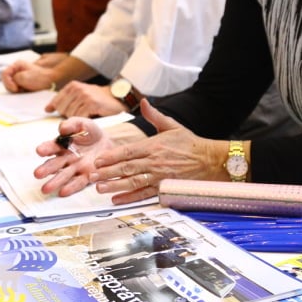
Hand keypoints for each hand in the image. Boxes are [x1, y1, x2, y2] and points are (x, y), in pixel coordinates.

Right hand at [1, 53, 65, 92]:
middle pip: (6, 80)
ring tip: (24, 90)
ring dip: (15, 90)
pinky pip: (16, 89)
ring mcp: (20, 77)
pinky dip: (19, 92)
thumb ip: (13, 79)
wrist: (52, 82)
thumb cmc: (39, 78)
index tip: (16, 88)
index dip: (8, 82)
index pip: (4, 74)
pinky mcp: (23, 84)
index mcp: (17, 65)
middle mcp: (17, 70)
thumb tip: (12, 84)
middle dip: (12, 87)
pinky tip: (25, 92)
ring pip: (11, 86)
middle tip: (20, 90)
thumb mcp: (24, 77)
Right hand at [32, 117, 113, 197]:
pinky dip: (71, 188)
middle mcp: (66, 158)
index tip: (39, 150)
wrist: (108, 142)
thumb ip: (72, 125)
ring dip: (55, 182)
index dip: (45, 148)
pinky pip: (78, 182)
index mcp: (62, 145)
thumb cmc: (90, 132)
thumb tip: (62, 128)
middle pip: (54, 164)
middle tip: (37, 174)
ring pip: (63, 176)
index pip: (52, 147)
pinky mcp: (87, 176)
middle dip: (46, 169)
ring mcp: (76, 168)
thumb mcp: (83, 124)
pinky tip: (63, 192)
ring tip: (45, 189)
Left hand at [47, 82, 122, 117]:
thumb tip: (47, 109)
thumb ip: (65, 100)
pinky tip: (91, 118)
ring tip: (87, 117)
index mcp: (73, 86)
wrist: (118, 98)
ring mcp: (84, 95)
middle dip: (69, 116)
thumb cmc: (99, 100)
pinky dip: (85, 121)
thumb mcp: (80, 96)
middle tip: (80, 116)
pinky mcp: (91, 103)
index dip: (55, 108)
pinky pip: (80, 117)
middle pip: (62, 110)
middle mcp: (77, 89)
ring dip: (78, 120)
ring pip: (71, 115)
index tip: (52, 112)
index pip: (57, 100)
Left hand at [88, 100, 224, 203]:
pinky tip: (117, 199)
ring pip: (133, 182)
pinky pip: (144, 194)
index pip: (127, 151)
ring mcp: (159, 176)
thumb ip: (154, 115)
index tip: (98, 160)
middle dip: (107, 173)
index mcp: (153, 146)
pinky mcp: (164, 188)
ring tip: (100, 189)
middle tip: (91, 176)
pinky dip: (130, 197)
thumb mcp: (172, 125)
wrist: (210, 160)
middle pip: (126, 168)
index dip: (111, 157)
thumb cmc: (190, 143)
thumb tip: (144, 102)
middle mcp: (154, 161)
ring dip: (115, 186)